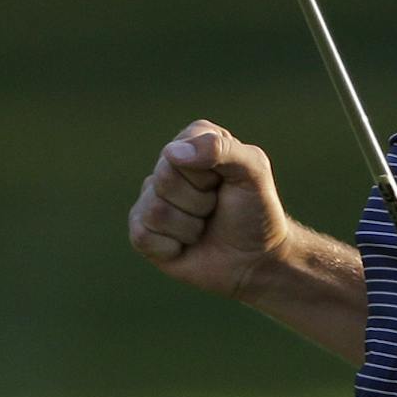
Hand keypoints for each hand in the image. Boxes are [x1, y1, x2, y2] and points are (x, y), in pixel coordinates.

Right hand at [128, 119, 290, 300]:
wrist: (255, 258)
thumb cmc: (255, 210)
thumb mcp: (254, 171)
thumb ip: (222, 149)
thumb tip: (172, 152)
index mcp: (194, 139)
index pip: (179, 151)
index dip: (206, 176)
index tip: (225, 183)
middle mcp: (168, 164)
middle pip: (164, 179)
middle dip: (200, 202)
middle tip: (215, 207)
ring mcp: (152, 196)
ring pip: (155, 211)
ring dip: (189, 227)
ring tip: (203, 225)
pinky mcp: (142, 228)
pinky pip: (141, 235)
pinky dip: (171, 247)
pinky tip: (185, 245)